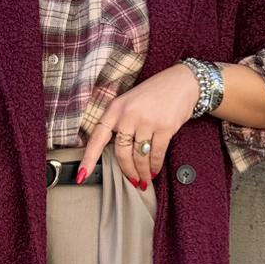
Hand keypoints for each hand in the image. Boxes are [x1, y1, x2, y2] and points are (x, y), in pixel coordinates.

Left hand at [76, 63, 198, 188]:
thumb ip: (120, 123)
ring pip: (139, 156)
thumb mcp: (130, 103)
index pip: (97, 137)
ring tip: (145, 180)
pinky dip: (155, 165)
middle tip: (133, 181)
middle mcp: (128, 114)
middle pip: (121, 152)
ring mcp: (146, 120)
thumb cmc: (154, 95)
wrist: (182, 82)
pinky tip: (154, 170)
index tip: (82, 176)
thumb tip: (117, 153)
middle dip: (127, 171)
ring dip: (142, 172)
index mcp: (115, 108)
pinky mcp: (164, 126)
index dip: (89, 159)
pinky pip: (156, 153)